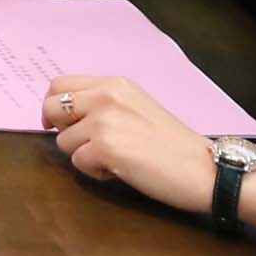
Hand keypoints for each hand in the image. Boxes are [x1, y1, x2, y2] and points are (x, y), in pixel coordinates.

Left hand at [43, 78, 225, 217]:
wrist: (204, 169)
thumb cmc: (173, 145)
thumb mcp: (136, 107)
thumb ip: (104, 104)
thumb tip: (65, 114)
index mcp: (114, 83)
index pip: (60, 84)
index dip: (54, 105)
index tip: (60, 123)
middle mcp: (107, 96)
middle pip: (52, 107)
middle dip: (61, 130)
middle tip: (84, 145)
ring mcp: (105, 121)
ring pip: (63, 141)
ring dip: (84, 155)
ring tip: (116, 159)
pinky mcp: (106, 148)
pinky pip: (78, 162)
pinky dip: (95, 172)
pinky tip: (121, 171)